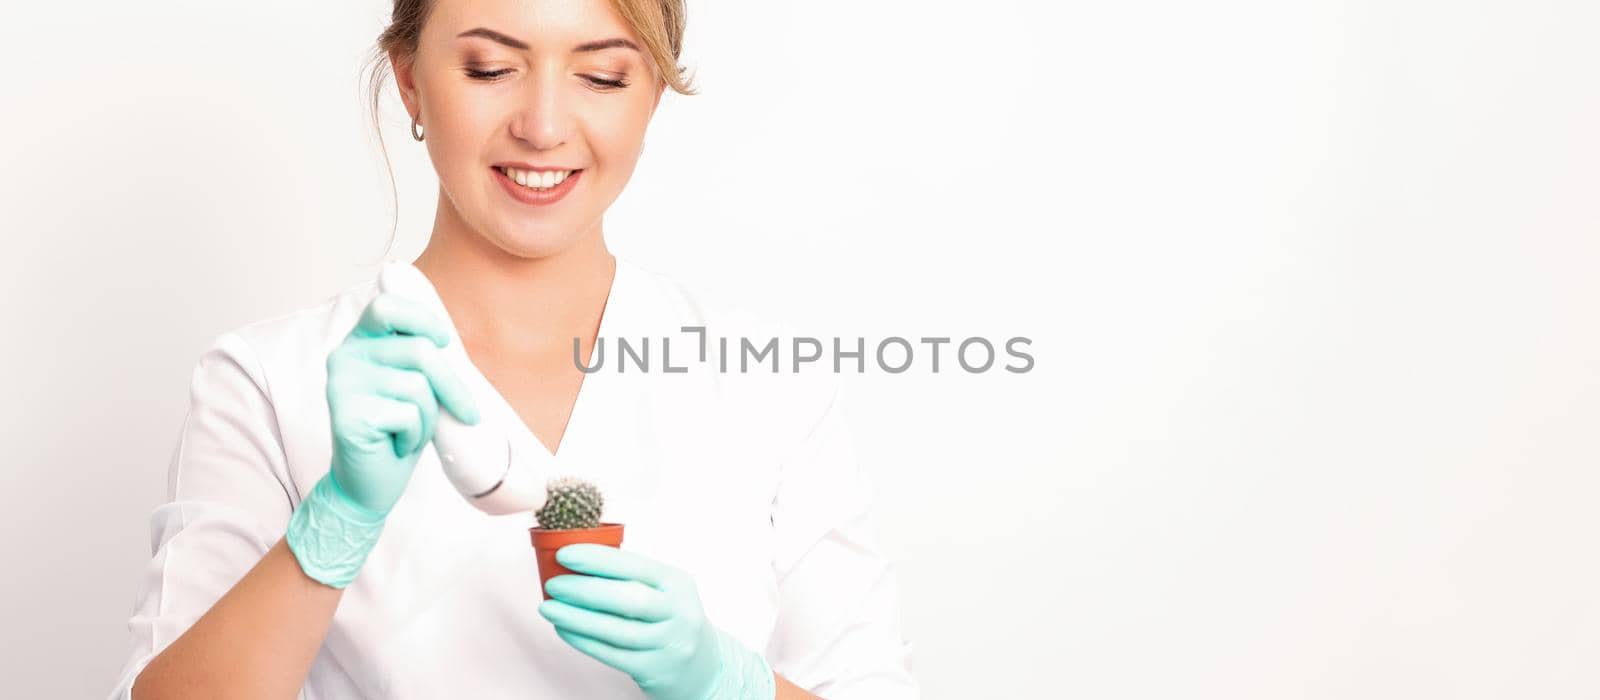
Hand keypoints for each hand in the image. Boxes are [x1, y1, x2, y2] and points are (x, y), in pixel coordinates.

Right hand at [325, 292, 479, 515]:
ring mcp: (341, 385)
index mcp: (359, 343)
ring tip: (410, 432)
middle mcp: (344, 357)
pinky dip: (415, 436)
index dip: (422, 319)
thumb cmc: (397, 432)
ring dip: (429, 417)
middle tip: (466, 412)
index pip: (387, 307)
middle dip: (452, 386)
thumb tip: (448, 338)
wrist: (367, 485)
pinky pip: (408, 415)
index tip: (444, 342)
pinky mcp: (346, 414)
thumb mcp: (414, 386)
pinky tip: (395, 445)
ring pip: (417, 386)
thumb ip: (422, 359)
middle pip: (419, 351)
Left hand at [538, 544, 775, 699]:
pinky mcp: (655, 670)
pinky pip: (611, 654)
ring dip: (577, 617)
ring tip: (548, 607)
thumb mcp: (664, 590)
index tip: (565, 554)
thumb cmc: (669, 618)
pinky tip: (564, 629)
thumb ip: (630, 576)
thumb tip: (576, 559)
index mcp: (677, 582)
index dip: (598, 559)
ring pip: (616, 630)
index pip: (636, 565)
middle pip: (628, 598)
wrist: (701, 666)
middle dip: (585, 590)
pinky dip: (583, 640)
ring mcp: (669, 643)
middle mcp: (678, 612)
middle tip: (553, 584)